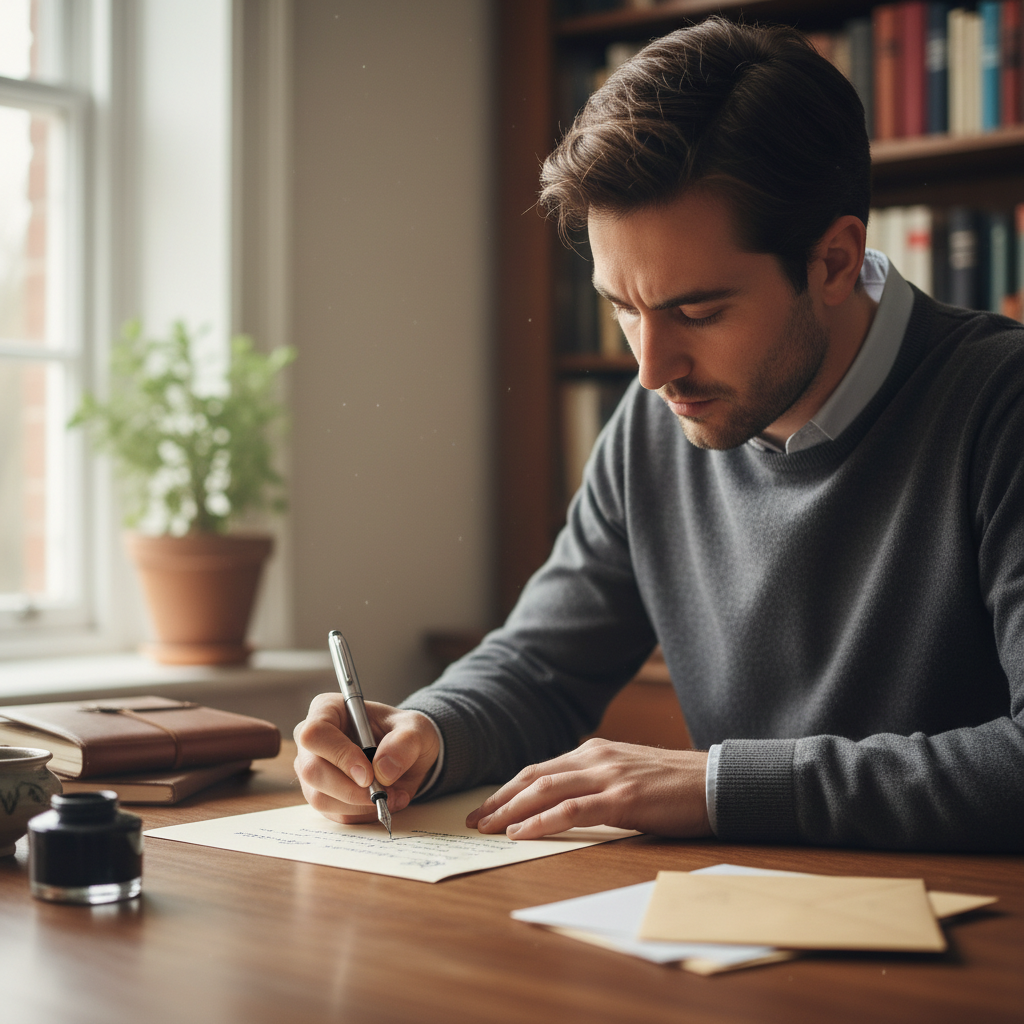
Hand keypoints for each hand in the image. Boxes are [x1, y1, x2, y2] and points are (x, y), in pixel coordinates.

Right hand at [293, 693, 439, 823]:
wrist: (407, 757)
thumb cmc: (405, 734)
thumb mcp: (417, 730)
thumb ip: (405, 742)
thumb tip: (383, 770)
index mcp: (328, 710)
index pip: (315, 734)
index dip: (339, 756)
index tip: (368, 774)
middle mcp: (313, 741)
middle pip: (312, 770)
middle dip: (350, 789)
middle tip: (383, 792)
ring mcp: (313, 770)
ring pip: (320, 798)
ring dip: (359, 804)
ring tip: (392, 794)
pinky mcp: (322, 795)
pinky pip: (333, 813)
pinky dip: (361, 813)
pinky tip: (383, 800)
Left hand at [465, 738, 711, 839]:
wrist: (717, 782)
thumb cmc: (676, 785)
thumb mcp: (629, 775)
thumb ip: (597, 783)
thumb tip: (565, 806)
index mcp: (596, 752)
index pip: (540, 769)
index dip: (509, 789)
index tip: (486, 807)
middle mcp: (596, 757)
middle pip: (534, 777)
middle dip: (500, 800)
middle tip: (474, 820)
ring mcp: (608, 775)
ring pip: (545, 790)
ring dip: (511, 810)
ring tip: (488, 828)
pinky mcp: (622, 797)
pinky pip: (572, 810)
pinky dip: (541, 821)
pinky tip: (522, 833)